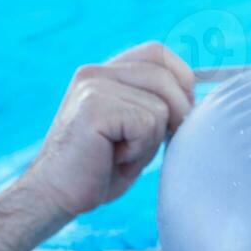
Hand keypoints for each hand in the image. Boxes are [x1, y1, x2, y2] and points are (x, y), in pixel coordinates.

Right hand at [27, 41, 194, 216]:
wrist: (54, 197)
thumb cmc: (97, 172)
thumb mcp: (134, 133)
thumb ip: (157, 109)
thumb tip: (196, 99)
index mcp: (103, 74)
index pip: (157, 53)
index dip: (180, 79)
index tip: (181, 114)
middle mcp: (95, 72)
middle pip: (165, 75)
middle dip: (177, 114)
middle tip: (150, 146)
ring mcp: (93, 86)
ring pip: (160, 105)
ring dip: (151, 140)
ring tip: (122, 154)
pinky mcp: (94, 106)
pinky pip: (147, 123)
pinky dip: (139, 150)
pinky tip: (113, 159)